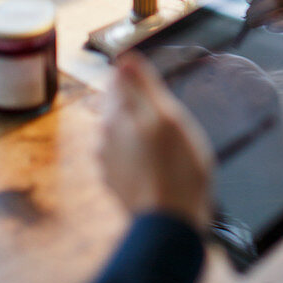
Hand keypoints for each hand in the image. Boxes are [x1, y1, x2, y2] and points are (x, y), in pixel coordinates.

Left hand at [98, 53, 213, 232]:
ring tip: (166, 139)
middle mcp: (104, 136)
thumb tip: (125, 58)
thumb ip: (145, 86)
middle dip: (137, 102)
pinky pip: (125, 154)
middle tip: (166, 112)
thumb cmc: (178, 169)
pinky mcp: (115, 181)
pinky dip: (138, 151)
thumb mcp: (170, 118)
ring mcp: (107, 161)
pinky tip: (158, 160)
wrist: (169, 224)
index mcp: (117, 115)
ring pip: (121, 129)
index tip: (156, 84)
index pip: (118, 79)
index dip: (138, 76)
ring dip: (138, 127)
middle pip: (117, 104)